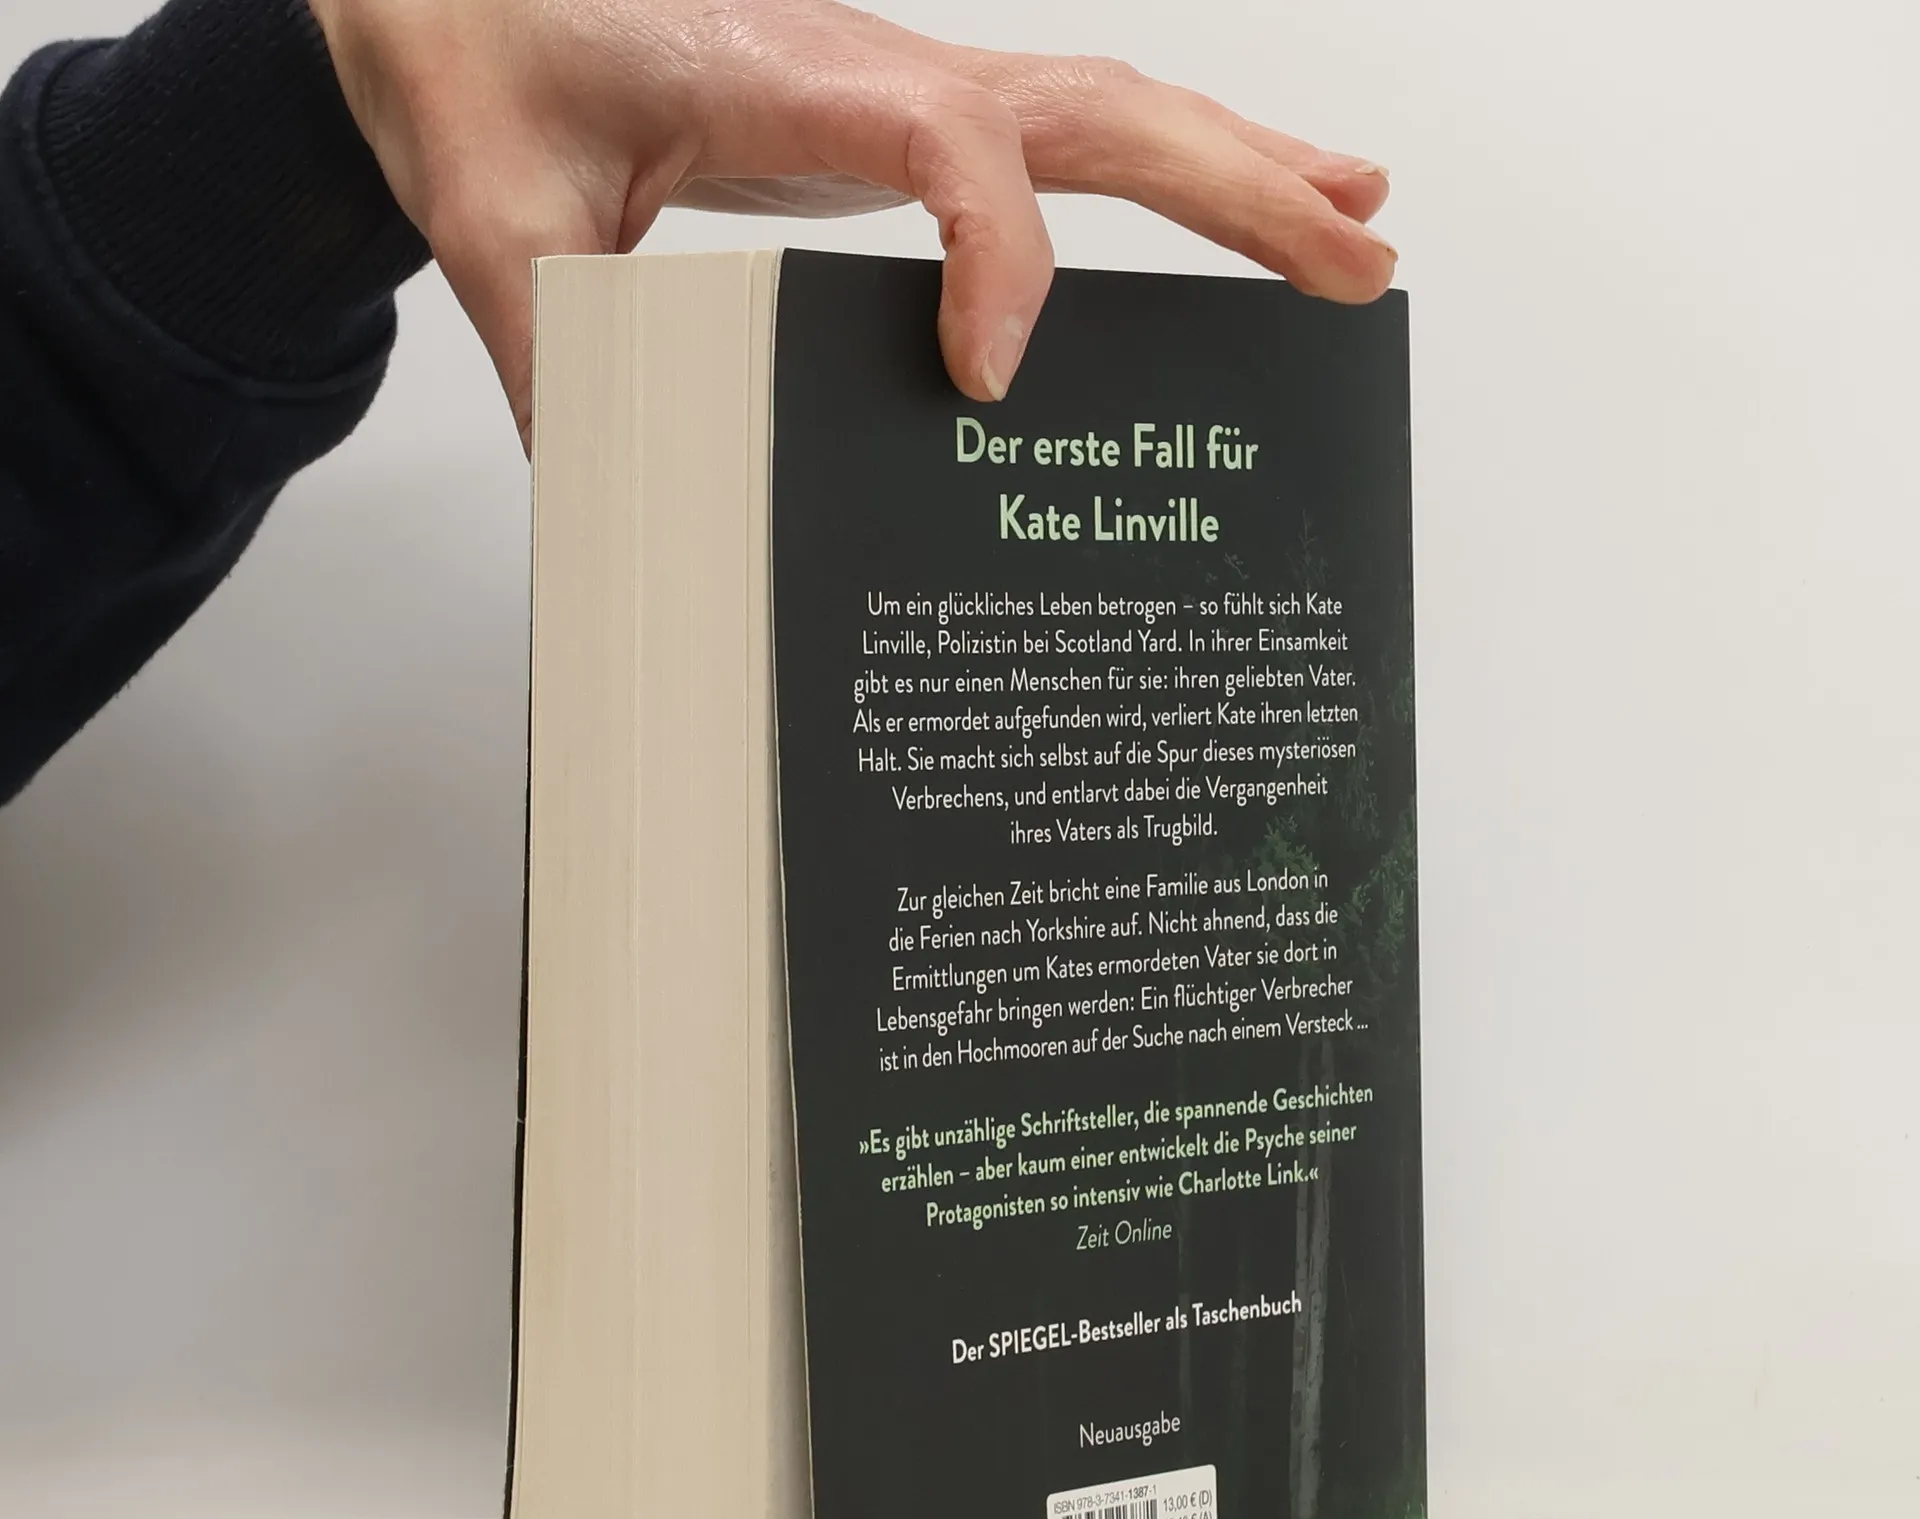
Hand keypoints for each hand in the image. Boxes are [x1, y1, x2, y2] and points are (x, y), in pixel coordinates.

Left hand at [309, 0, 1395, 440]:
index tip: (989, 383)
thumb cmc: (478, 64)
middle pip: (1096, 112)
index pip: (944, 144)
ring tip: (1357, 228)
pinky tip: (1237, 191)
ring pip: (1106, 108)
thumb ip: (565, 365)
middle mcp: (875, 66)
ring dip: (1239, 168)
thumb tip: (633, 521)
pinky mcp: (905, 109)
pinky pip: (1062, 132)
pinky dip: (1168, 161)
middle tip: (1356, 265)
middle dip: (1238, 191)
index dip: (996, 257)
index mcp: (780, 79)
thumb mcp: (497, 226)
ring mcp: (905, 81)